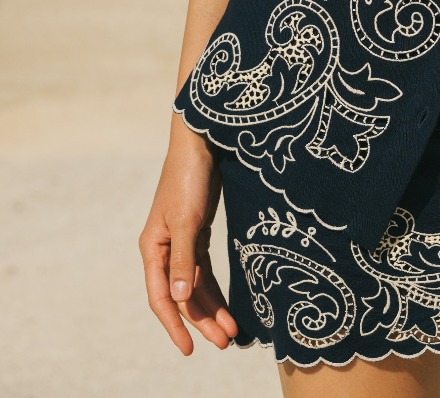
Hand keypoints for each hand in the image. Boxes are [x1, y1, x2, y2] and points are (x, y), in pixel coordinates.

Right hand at [139, 116, 237, 354]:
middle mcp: (164, 249)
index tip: (189, 350)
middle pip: (182, 295)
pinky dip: (215, 288)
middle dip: (202, 321)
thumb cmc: (189, 179)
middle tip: (224, 343)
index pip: (161, 297)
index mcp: (153, 248)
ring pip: (195, 286)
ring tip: (232, 332)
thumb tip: (179, 299)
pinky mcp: (198, 234)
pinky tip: (228, 306)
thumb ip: (183, 260)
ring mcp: (181, 242)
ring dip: (212, 308)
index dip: (174, 325)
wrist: (201, 144)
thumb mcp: (187, 220)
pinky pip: (204, 271)